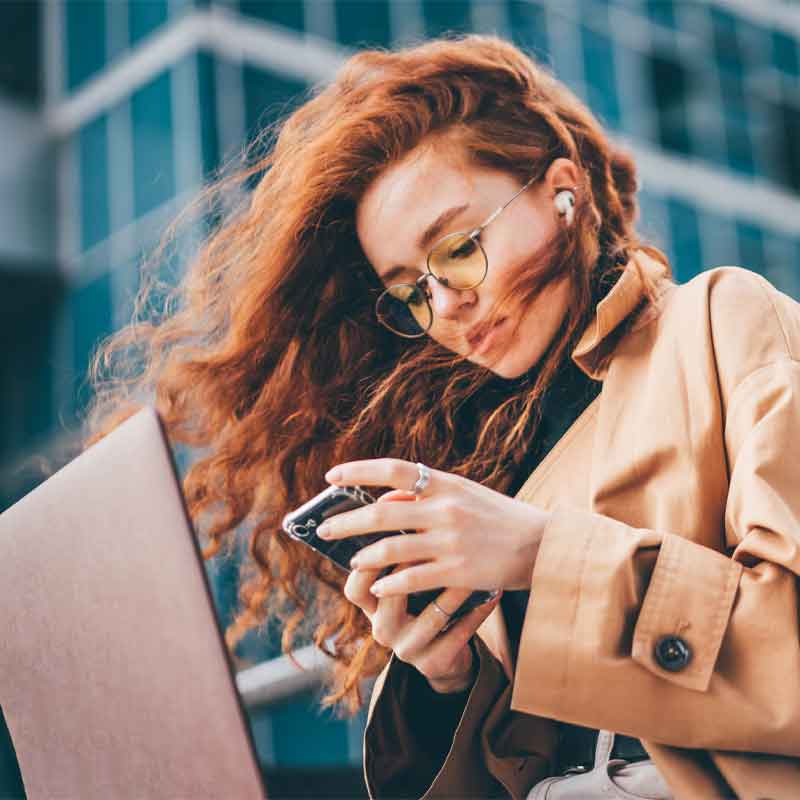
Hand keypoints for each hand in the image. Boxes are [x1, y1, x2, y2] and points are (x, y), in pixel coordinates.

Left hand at [318, 458, 550, 596]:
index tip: (331, 477)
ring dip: (364, 556)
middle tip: (324, 530)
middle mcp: (445, 509)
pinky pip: (411, 578)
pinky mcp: (457, 571)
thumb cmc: (499, 517)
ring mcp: (450, 541)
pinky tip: (380, 587)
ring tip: (353, 561)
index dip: (358, 471)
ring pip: (391, 549)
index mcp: (446, 483)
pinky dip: (390, 583)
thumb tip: (385, 499)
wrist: (542, 545)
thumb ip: (427, 494)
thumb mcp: (466, 494)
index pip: (394, 470)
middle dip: (346, 523)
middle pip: (382, 513)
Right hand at [343, 492, 501, 692]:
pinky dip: (475, 614)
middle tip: (424, 543)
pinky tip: (492, 595)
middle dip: (403, 568)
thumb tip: (394, 492)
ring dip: (450, 592)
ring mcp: (407, 647)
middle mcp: (382, 626)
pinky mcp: (436, 661)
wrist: (450, 638)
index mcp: (372, 603)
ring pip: (427, 618)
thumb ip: (400, 538)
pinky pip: (457, 636)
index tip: (387, 534)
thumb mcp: (409, 569)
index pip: (355, 586)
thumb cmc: (428, 588)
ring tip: (470, 569)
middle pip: (381, 601)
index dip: (365, 564)